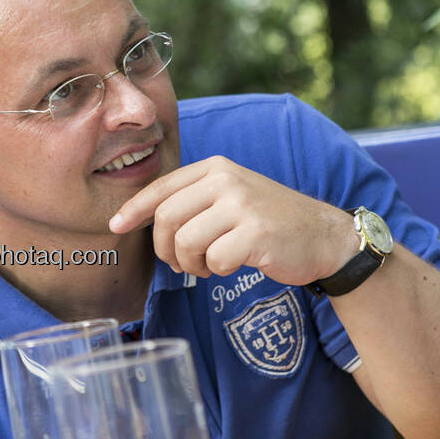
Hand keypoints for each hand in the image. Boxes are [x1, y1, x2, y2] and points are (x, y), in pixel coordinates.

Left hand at [109, 156, 357, 284]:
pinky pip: (214, 259)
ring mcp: (242, 205)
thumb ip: (194, 201)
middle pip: (167, 218)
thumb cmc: (269, 221)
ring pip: (186, 241)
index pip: (161, 188)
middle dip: (165, 249)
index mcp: (215, 168)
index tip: (115, 226)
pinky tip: (231, 266)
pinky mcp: (256, 233)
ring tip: (208, 266)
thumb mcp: (230, 197)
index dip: (134, 209)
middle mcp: (226, 180)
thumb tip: (146, 220)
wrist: (324, 236)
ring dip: (191, 264)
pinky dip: (217, 270)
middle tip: (180, 264)